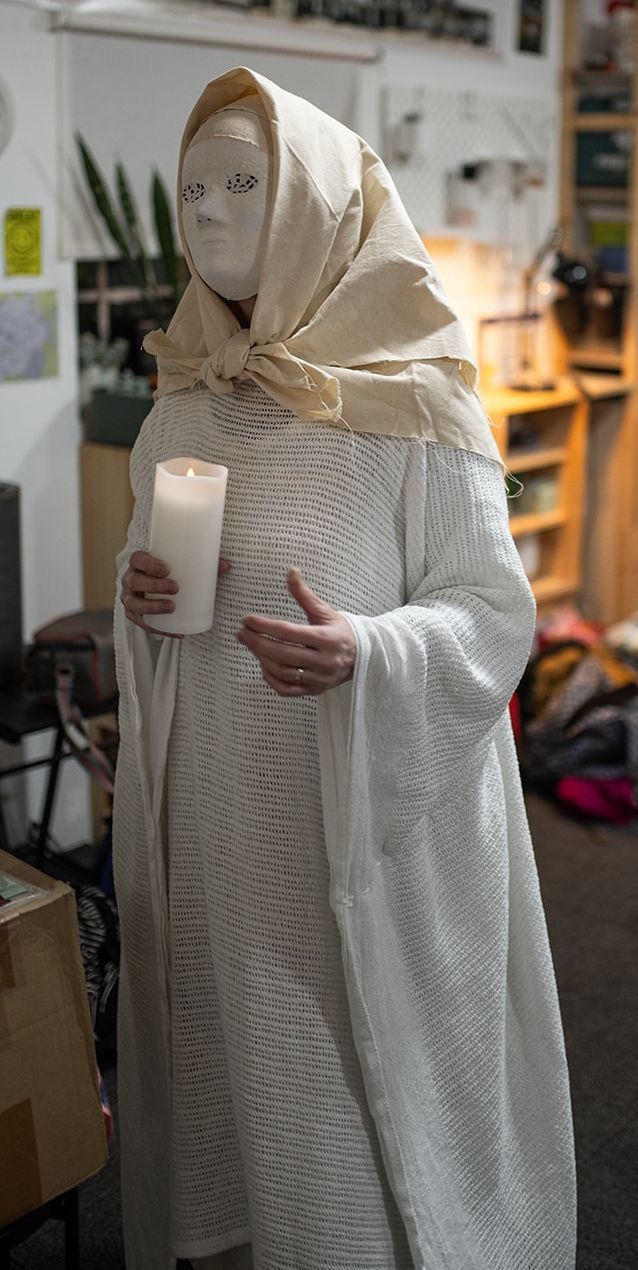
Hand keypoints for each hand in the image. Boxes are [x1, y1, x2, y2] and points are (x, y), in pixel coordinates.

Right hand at [121, 550, 229, 638]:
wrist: (153, 588)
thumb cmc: (168, 574)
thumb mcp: (180, 567)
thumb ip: (202, 565)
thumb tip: (225, 565)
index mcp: (139, 564)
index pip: (138, 559)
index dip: (149, 563)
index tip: (167, 569)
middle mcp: (130, 580)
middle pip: (135, 581)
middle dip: (154, 585)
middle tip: (175, 587)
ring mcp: (130, 599)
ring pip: (134, 604)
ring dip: (152, 606)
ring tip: (172, 607)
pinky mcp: (135, 616)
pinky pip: (143, 625)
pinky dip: (159, 630)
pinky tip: (175, 632)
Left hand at [236, 568, 356, 695]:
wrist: (363, 656)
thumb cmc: (342, 632)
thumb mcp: (325, 611)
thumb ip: (304, 595)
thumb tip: (291, 572)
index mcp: (326, 639)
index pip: (289, 632)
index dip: (265, 626)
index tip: (247, 620)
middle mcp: (323, 661)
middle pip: (282, 654)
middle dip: (257, 643)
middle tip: (242, 633)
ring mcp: (319, 678)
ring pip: (283, 672)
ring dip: (262, 659)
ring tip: (251, 645)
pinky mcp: (314, 690)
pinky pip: (287, 690)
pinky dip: (271, 678)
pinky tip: (264, 665)